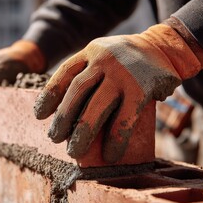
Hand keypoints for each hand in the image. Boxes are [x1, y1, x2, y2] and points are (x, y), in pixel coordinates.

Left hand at [34, 22, 202, 162]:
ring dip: (82, 133)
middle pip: (76, 91)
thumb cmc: (125, 59)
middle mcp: (104, 60)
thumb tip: (62, 106)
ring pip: (96, 107)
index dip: (49, 95)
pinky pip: (125, 118)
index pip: (64, 73)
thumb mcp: (103, 54)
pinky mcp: (142, 89)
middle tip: (53, 138)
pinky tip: (110, 154)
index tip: (39, 116)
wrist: (164, 47)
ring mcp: (123, 74)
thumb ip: (87, 71)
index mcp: (91, 52)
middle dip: (62, 118)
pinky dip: (115, 138)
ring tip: (73, 152)